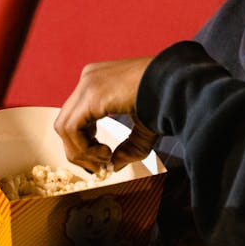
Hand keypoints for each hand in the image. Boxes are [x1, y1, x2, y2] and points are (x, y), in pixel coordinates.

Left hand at [54, 58, 156, 172]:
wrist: (180, 84)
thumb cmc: (167, 100)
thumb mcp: (144, 128)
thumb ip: (128, 147)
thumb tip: (113, 167)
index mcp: (98, 81)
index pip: (76, 116)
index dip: (84, 144)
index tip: (104, 159)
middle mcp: (89, 78)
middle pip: (66, 123)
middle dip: (80, 151)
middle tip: (100, 166)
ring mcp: (88, 84)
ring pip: (64, 127)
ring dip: (81, 152)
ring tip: (106, 158)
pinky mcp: (91, 95)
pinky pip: (71, 128)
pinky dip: (83, 148)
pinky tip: (105, 152)